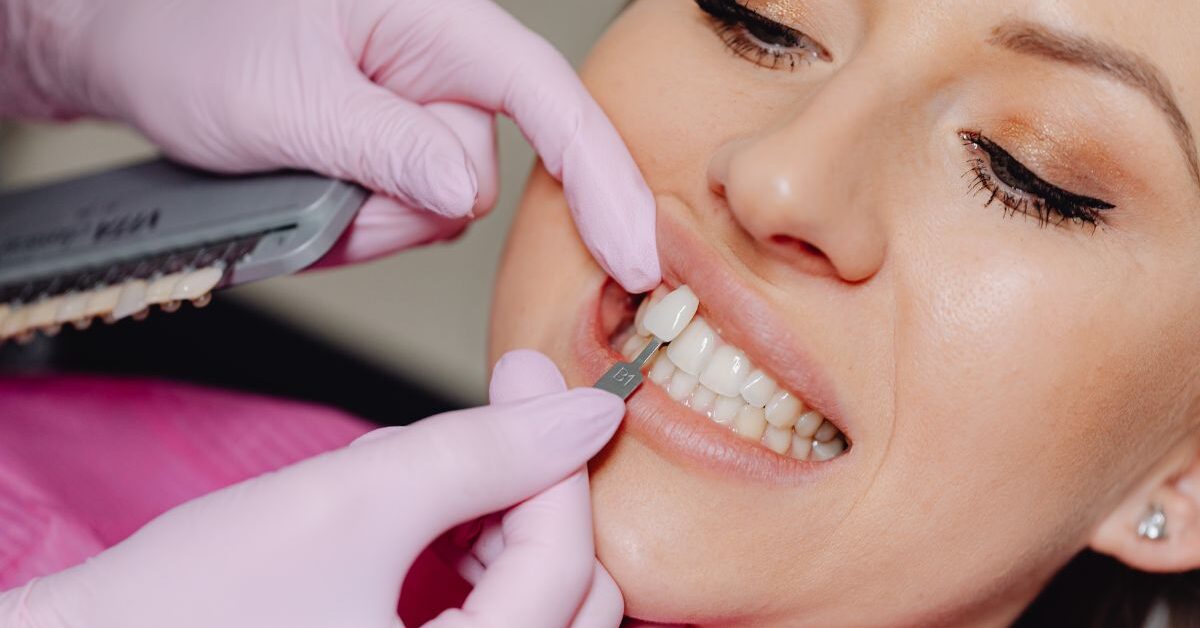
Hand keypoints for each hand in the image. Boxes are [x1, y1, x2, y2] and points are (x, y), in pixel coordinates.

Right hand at [1, 351, 625, 627]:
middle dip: (532, 496)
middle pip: (568, 598)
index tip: (529, 376)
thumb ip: (478, 455)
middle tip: (496, 419)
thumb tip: (582, 414)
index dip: (556, 456)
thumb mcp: (348, 505)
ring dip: (494, 526)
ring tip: (419, 478)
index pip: (565, 568)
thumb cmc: (183, 609)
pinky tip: (410, 523)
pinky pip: (477, 620)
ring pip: (527, 606)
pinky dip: (458, 560)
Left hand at [39, 0, 659, 290]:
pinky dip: (351, 225)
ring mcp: (418, 116)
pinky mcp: (395, 153)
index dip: (600, 179)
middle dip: (398, 206)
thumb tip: (465, 195)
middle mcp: (443, 69)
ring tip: (294, 175)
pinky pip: (399, 219)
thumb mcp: (284, 97)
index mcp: (439, 23)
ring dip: (363, 219)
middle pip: (475, 181)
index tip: (634, 257)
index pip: (548, 101)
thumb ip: (385, 146)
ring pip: (433, 213)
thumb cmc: (193, 34)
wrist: (132, 45)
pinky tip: (304, 189)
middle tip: (314, 181)